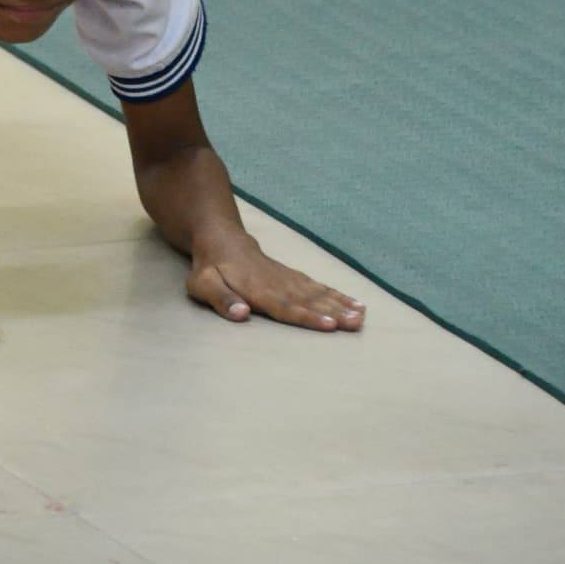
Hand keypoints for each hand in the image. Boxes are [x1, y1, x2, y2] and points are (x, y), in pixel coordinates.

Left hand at [187, 227, 364, 331]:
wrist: (222, 238)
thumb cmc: (210, 267)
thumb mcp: (203, 283)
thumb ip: (221, 298)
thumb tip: (241, 314)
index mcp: (257, 288)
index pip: (285, 306)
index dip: (308, 317)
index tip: (331, 325)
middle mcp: (277, 283)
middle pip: (308, 300)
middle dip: (334, 312)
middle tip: (356, 323)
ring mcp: (287, 278)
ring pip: (317, 292)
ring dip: (340, 304)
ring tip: (362, 315)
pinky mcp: (293, 277)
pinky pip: (317, 286)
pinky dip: (336, 294)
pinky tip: (354, 302)